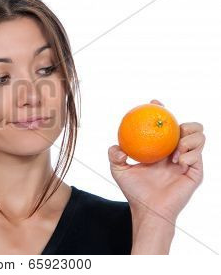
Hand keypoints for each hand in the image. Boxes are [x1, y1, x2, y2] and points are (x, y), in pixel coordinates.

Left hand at [108, 100, 204, 222]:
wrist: (148, 209)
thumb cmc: (134, 191)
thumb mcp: (118, 170)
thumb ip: (114, 154)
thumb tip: (117, 145)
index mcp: (161, 148)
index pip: (166, 125)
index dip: (162, 111)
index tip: (154, 104)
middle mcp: (176, 152)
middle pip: (190, 127)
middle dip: (186, 123)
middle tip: (174, 128)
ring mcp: (188, 161)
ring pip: (199, 137)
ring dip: (189, 139)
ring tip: (175, 151)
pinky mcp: (196, 172)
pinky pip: (198, 156)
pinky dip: (189, 155)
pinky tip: (177, 162)